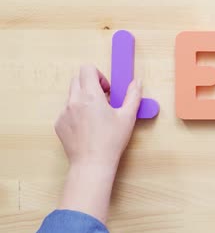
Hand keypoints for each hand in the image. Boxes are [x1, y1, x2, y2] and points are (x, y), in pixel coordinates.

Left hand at [55, 65, 141, 222]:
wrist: (92, 163)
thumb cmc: (111, 141)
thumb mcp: (128, 117)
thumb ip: (133, 96)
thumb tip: (137, 82)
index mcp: (90, 96)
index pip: (86, 69)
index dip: (98, 75)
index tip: (106, 89)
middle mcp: (73, 101)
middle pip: (77, 79)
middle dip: (91, 84)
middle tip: (103, 100)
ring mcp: (64, 112)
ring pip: (72, 95)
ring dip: (84, 99)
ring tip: (96, 116)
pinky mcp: (59, 124)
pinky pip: (67, 110)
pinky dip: (77, 113)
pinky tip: (88, 128)